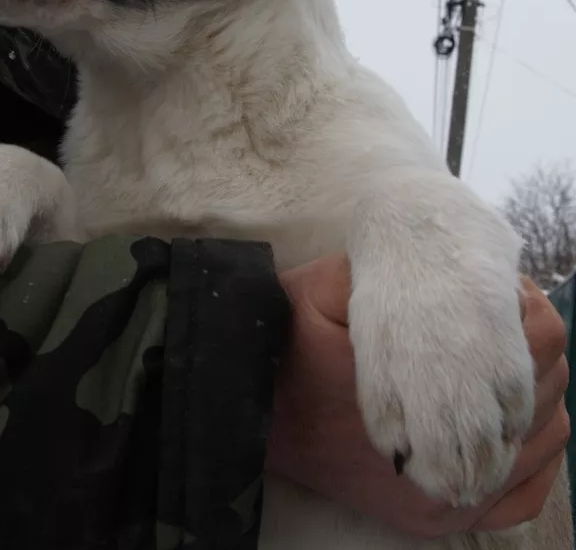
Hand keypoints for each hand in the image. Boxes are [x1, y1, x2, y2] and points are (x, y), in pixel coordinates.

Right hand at [266, 254, 569, 538]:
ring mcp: (445, 499)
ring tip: (485, 363)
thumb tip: (444, 267)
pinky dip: (531, 454)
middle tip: (486, 319)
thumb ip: (379, 279)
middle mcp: (450, 457)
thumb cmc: (284, 348)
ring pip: (547, 439)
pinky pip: (526, 492)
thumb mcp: (322, 288)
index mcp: (430, 386)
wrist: (245, 416)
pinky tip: (505, 422)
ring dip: (532, 395)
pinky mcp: (434, 522)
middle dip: (527, 346)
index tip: (488, 288)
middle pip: (549, 389)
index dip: (519, 304)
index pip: (534, 339)